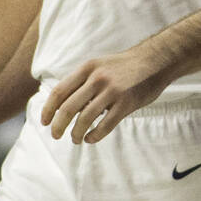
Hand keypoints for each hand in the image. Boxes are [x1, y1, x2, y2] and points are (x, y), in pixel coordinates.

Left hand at [41, 48, 167, 143]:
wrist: (155, 60)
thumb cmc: (125, 66)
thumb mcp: (99, 66)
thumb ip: (83, 82)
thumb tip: (64, 105)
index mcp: (87, 68)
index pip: (59, 91)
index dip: (48, 109)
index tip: (44, 122)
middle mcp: (97, 79)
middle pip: (68, 108)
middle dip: (58, 125)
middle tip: (56, 135)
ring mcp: (112, 91)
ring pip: (85, 119)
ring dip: (76, 133)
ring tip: (75, 139)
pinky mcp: (126, 103)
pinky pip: (105, 125)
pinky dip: (94, 135)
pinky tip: (91, 139)